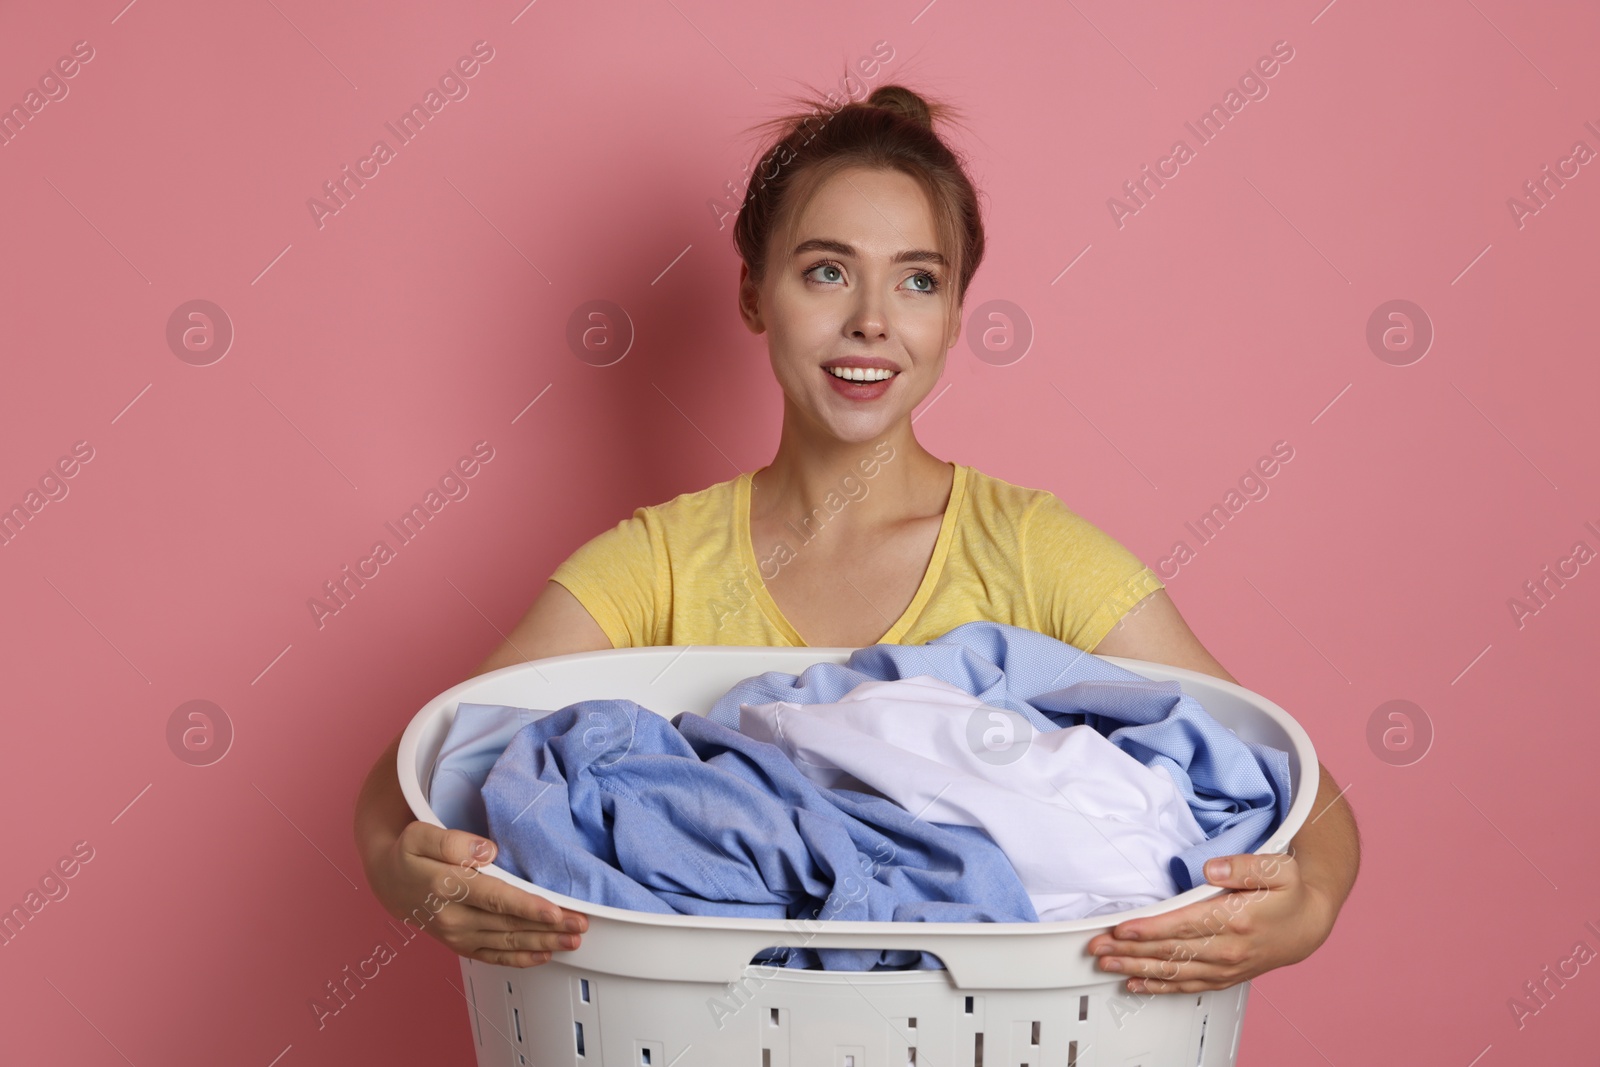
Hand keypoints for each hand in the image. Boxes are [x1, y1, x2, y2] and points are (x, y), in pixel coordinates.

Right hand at [368, 821, 588, 966]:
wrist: (389, 881)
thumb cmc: (410, 854)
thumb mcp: (421, 834)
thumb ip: (454, 841)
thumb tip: (487, 851)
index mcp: (446, 886)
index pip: (495, 898)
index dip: (528, 907)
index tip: (555, 911)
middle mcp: (453, 917)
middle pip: (508, 925)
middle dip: (548, 927)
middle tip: (580, 924)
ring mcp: (457, 935)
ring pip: (506, 943)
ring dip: (543, 943)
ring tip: (572, 939)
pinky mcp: (461, 944)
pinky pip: (493, 956)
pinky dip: (520, 959)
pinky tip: (544, 955)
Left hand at [1084, 850, 1332, 993]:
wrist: (1309, 925)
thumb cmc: (1290, 893)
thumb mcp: (1277, 867)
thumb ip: (1243, 865)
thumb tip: (1212, 868)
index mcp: (1237, 919)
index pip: (1183, 926)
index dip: (1149, 929)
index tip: (1122, 929)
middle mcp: (1229, 948)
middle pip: (1171, 951)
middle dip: (1130, 950)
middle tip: (1098, 947)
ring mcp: (1225, 967)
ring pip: (1174, 971)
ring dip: (1136, 969)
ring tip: (1106, 964)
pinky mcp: (1224, 977)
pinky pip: (1187, 985)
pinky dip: (1159, 986)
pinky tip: (1136, 984)